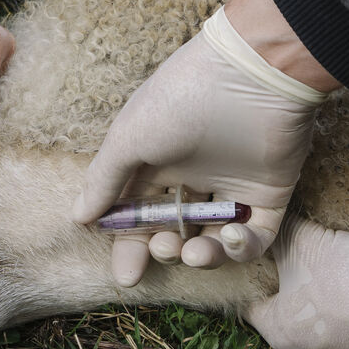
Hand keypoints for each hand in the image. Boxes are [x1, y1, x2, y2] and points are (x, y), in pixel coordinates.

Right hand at [72, 1, 328, 285]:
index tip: (128, 274)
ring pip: (213, 238)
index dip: (131, 244)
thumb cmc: (182, 100)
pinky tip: (229, 238)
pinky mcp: (269, 193)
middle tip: (165, 249)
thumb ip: (104, 180)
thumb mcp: (130, 138)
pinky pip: (255, 235)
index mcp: (158, 162)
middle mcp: (194, 176)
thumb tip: (79, 217)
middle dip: (165, 249)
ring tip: (194, 253)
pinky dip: (241, 247)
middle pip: (175, 230)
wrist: (253, 74)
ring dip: (202, 256)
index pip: (139, 213)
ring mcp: (232, 186)